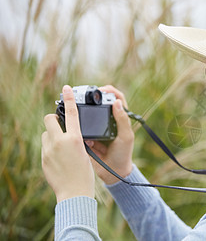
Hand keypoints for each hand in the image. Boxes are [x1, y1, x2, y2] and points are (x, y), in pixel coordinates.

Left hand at [41, 85, 94, 201]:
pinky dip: (52, 147)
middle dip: (54, 118)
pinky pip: (45, 146)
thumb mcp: (86, 152)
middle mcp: (60, 142)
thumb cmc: (85, 173)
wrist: (74, 193)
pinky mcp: (43, 159)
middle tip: (61, 124)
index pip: (71, 113)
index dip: (68, 98)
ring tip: (63, 146)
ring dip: (53, 134)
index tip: (66, 87)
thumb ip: (76, 139)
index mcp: (75, 139)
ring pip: (46, 133)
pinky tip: (60, 158)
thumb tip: (68, 131)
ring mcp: (49, 151)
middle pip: (50, 119)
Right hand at [85, 85, 133, 184]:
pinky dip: (78, 128)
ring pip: (87, 115)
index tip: (101, 90)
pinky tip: (79, 133)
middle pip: (99, 103)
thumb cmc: (123, 154)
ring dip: (82, 113)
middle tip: (81, 96)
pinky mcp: (87, 136)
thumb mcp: (125, 137)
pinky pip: (80, 128)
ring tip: (75, 110)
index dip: (109, 91)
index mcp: (119, 118)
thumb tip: (117, 102)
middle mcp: (108, 121)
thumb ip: (122, 120)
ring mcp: (97, 128)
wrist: (112, 173)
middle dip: (90, 99)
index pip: (116, 98)